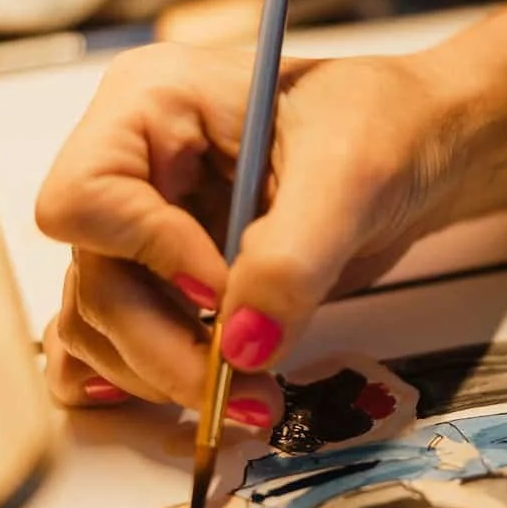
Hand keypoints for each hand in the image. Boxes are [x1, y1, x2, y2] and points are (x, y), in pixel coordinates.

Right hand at [35, 41, 481, 415]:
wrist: (421, 149)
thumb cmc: (386, 123)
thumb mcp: (352, 175)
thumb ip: (293, 258)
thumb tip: (242, 346)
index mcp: (151, 104)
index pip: (85, 196)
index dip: (147, 253)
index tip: (221, 286)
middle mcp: (132, 166)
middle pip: (93, 276)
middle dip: (162, 344)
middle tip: (242, 389)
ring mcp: (143, 227)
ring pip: (100, 322)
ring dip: (162, 375)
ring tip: (251, 398)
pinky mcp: (165, 280)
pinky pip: (115, 343)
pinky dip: (145, 382)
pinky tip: (192, 403)